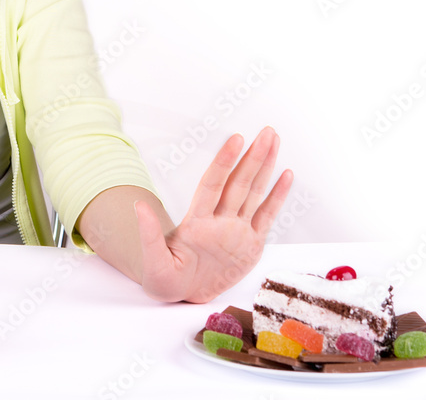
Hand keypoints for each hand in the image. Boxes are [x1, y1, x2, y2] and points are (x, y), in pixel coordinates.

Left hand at [136, 126, 292, 302]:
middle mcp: (219, 220)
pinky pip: (267, 216)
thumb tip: (139, 205)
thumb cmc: (164, 278)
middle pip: (239, 182)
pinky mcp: (251, 245)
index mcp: (197, 222)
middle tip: (267, 131)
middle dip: (253, 157)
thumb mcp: (154, 261)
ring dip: (265, 167)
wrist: (181, 294)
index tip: (236, 139)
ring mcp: (236, 230)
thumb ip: (149, 234)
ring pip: (254, 192)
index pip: (214, 184)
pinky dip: (277, 197)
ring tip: (273, 140)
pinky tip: (286, 175)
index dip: (224, 161)